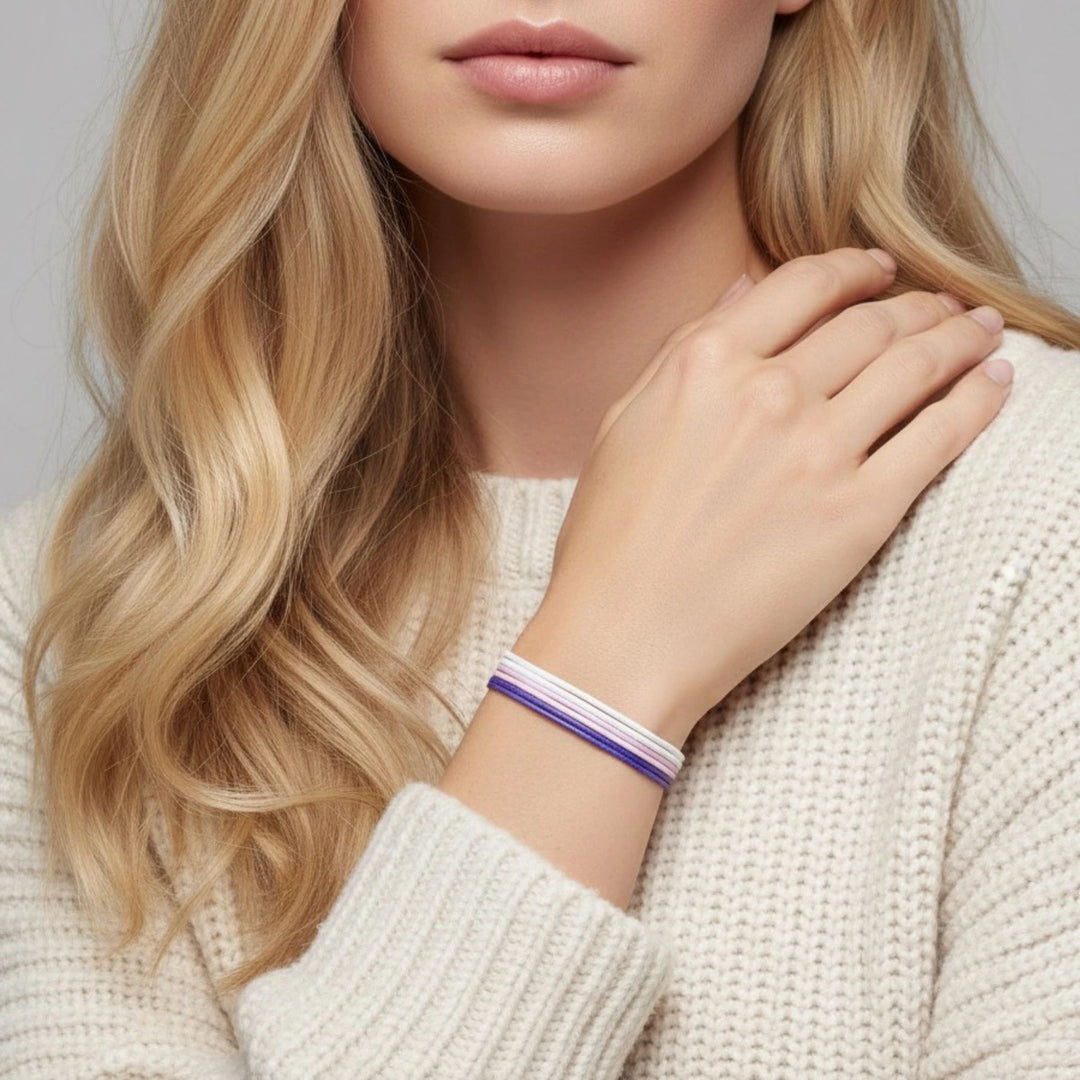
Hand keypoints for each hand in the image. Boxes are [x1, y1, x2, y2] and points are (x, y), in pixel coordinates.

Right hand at [529, 247, 1010, 742]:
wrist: (625, 637)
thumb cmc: (610, 540)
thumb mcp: (623, 422)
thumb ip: (682, 351)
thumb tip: (740, 295)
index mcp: (705, 363)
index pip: (804, 285)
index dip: (853, 268)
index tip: (879, 270)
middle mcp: (767, 392)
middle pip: (870, 322)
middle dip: (918, 304)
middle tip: (943, 307)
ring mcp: (817, 452)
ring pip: (915, 366)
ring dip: (959, 338)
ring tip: (981, 334)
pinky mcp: (859, 514)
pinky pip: (938, 439)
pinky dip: (976, 401)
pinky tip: (993, 384)